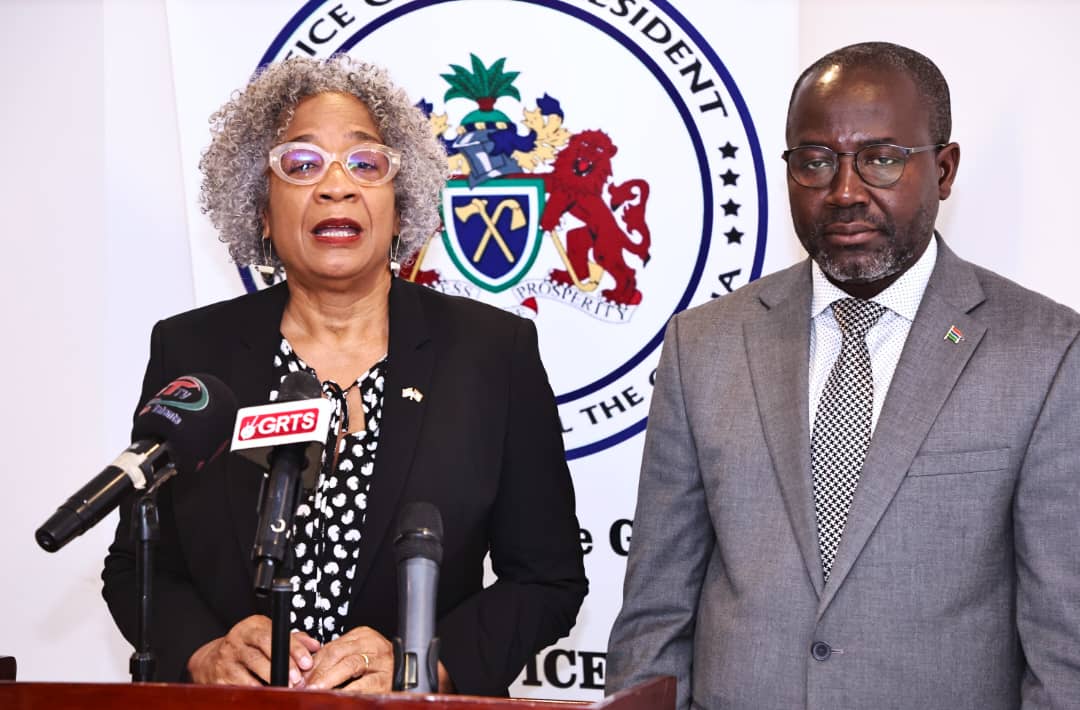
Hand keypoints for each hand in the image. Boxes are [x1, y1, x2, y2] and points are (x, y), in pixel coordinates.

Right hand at [187, 614, 319, 686]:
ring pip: (250, 672)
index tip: (306, 663)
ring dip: (270, 682)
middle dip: (282, 668)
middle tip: (297, 680)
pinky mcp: (220, 677)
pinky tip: (265, 694)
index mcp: (252, 627)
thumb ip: (293, 640)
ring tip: (284, 688)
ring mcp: (227, 659)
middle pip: (261, 654)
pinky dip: (255, 691)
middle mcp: (237, 640)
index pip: (275, 636)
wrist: (212, 659)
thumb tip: (314, 646)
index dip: (293, 650)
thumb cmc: (247, 646)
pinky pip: (240, 686)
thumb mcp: (268, 635)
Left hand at [303, 625, 393, 691]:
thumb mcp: (359, 653)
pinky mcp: (386, 679)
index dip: (313, 661)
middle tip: (304, 683)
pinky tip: (338, 695)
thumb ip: (337, 658)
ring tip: (316, 688)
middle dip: (319, 670)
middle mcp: (373, 645)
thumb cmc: (379, 665)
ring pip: (350, 665)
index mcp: (363, 635)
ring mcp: (381, 661)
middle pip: (339, 653)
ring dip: (330, 678)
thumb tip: (308, 671)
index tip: (300, 675)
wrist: (409, 672)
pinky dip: (349, 690)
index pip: (332, 646)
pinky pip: (365, 683)